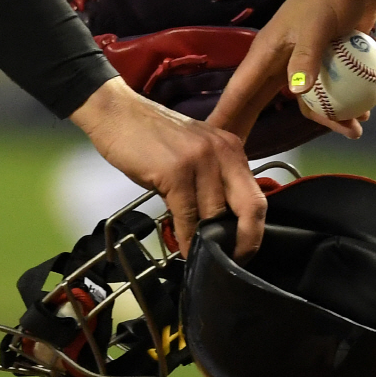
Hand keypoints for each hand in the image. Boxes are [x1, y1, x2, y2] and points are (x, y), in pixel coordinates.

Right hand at [69, 78, 265, 257]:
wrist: (119, 114)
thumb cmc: (153, 137)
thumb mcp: (194, 152)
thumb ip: (212, 179)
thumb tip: (219, 223)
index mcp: (231, 148)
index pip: (256, 196)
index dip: (255, 230)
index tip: (244, 250)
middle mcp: (222, 152)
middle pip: (249, 207)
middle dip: (244, 241)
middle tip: (231, 262)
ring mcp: (200, 160)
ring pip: (214, 215)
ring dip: (207, 241)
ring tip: (200, 255)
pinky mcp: (176, 171)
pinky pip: (187, 215)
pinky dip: (185, 237)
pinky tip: (182, 247)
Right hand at [207, 0, 375, 142]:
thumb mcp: (315, 25)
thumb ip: (307, 57)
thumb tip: (297, 91)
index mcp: (265, 53)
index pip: (239, 90)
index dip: (224, 116)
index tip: (210, 141)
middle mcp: (277, 63)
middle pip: (260, 104)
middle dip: (254, 130)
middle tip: (242, 164)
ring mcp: (300, 66)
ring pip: (303, 103)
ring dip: (327, 117)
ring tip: (353, 130)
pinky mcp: (322, 67)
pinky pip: (326, 95)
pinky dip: (342, 106)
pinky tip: (362, 114)